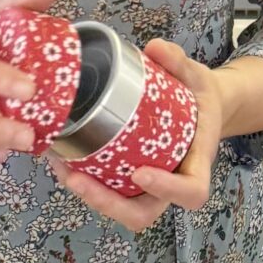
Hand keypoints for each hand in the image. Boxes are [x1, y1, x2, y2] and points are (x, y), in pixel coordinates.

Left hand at [50, 39, 226, 233]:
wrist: (202, 107)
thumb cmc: (200, 96)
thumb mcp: (196, 75)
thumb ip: (178, 62)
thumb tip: (155, 48)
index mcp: (197, 162)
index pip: (191, 191)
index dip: (167, 189)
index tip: (139, 172)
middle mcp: (173, 181)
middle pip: (144, 213)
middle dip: (109, 203)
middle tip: (78, 179)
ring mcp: (151, 186)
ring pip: (123, 210)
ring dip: (90, 196)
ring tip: (62, 168)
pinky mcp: (131, 179)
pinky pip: (111, 192)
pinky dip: (85, 182)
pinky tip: (61, 160)